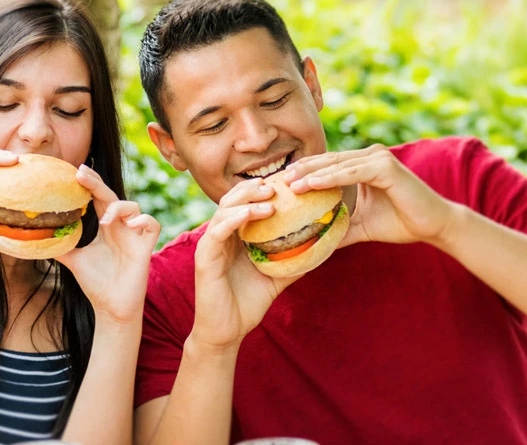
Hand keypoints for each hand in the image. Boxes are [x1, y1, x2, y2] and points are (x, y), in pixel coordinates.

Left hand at [56, 165, 159, 324]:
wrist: (110, 308)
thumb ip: (59, 247)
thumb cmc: (96, 283)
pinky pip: (153, 225)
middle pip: (112, 196)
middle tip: (81, 174)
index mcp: (106, 227)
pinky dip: (144, 220)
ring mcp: (134, 237)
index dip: (90, 184)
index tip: (75, 172)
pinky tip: (130, 224)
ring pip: (134, 207)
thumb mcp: (73, 260)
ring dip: (119, 208)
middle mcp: (121, 228)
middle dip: (97, 184)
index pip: (98, 198)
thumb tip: (35, 238)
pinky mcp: (145, 249)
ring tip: (104, 220)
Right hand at [191, 179, 303, 351]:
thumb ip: (293, 260)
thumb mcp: (277, 277)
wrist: (227, 332)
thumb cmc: (248, 304)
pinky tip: (250, 213)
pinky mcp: (204, 258)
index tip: (286, 183)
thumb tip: (322, 247)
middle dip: (255, 188)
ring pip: (225, 210)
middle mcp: (221, 236)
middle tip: (279, 183)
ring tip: (270, 196)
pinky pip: (217, 232)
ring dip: (247, 200)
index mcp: (235, 237)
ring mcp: (211, 245)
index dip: (263, 190)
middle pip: (233, 199)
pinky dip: (233, 219)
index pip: (246, 203)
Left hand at [284, 144, 456, 247]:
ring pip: (336, 165)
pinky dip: (330, 178)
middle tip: (276, 180)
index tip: (279, 184)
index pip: (325, 166)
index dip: (302, 174)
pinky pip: (351, 173)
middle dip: (300, 170)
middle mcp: (369, 157)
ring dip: (310, 173)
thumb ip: (339, 227)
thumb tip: (314, 241)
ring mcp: (378, 159)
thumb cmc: (401, 223)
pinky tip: (311, 184)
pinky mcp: (386, 167)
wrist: (433, 226)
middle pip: (326, 162)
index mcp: (362, 166)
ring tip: (288, 183)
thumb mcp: (361, 226)